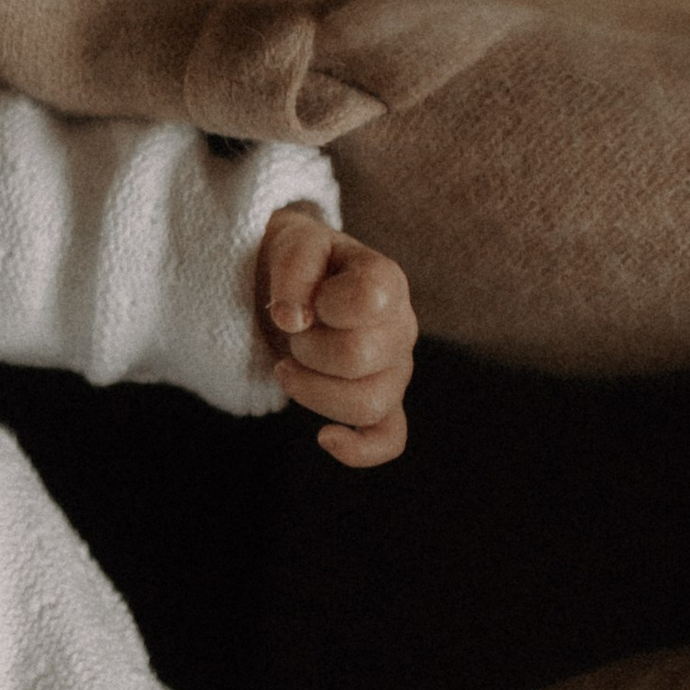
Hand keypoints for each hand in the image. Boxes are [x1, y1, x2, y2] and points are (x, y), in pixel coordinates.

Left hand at [256, 205, 414, 467]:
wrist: (301, 281)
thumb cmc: (302, 261)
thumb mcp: (294, 241)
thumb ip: (296, 267)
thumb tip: (293, 318)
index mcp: (386, 281)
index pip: (366, 300)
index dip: (319, 302)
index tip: (300, 297)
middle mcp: (401, 327)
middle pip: (357, 357)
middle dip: (306, 347)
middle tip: (292, 333)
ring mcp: (395, 370)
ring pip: (369, 403)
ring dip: (313, 389)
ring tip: (288, 366)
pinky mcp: (382, 401)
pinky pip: (389, 438)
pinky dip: (359, 449)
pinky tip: (325, 438)